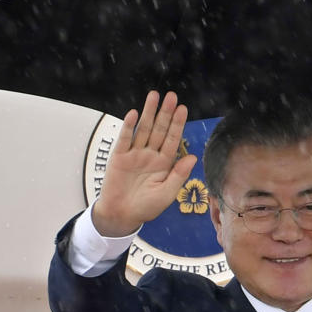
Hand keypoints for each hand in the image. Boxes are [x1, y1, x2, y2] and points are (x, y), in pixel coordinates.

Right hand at [92, 90, 194, 235]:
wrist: (121, 215)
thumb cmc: (145, 207)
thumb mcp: (166, 193)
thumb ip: (179, 175)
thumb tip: (193, 157)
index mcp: (164, 164)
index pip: (172, 140)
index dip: (177, 124)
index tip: (183, 109)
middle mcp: (150, 155)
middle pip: (159, 130)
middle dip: (165, 113)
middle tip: (171, 96)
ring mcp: (134, 154)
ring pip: (143, 129)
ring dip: (148, 113)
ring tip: (154, 96)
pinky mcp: (119, 157)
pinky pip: (124, 139)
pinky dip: (128, 126)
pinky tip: (134, 114)